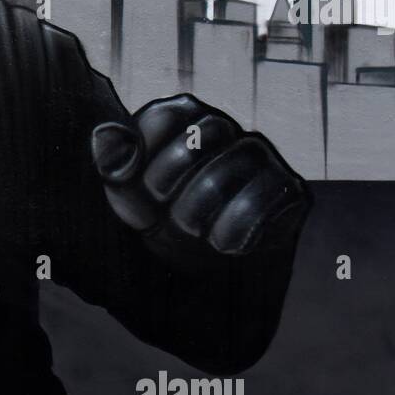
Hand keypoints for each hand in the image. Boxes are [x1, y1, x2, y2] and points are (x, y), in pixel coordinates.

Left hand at [92, 94, 308, 261]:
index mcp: (182, 117)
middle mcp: (225, 128)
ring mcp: (261, 156)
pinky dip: (232, 231)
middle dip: (169, 187)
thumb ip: (115, 164)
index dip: (145, 160)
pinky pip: (262, 200)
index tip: (143, 191)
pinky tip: (223, 244)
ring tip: (192, 232)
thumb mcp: (128, 196)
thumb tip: (104, 134)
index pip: (164, 117)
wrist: (203, 277)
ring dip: (196, 214)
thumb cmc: (161, 221)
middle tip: (164, 215)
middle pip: (197, 140)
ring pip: (228, 171)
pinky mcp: (290, 189)